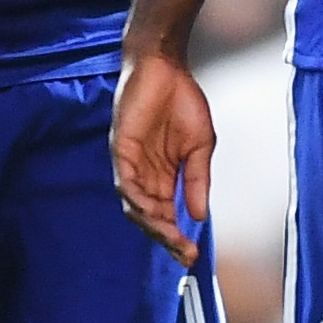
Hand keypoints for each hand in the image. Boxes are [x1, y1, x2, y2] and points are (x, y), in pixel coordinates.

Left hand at [110, 49, 214, 262]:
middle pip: (150, 217)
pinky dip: (137, 199)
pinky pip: (125, 182)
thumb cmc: (183, 100)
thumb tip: (200, 215)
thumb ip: (198, 180)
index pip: (168, 215)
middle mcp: (145, 175)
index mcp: (165, 176)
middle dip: (166, 238)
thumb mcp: (201, 146)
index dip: (178, 236)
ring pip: (135, 206)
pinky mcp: (120, 149)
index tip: (193, 255)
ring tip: (171, 236)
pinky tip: (152, 210)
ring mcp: (131, 164)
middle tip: (183, 254)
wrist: (166, 67)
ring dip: (152, 224)